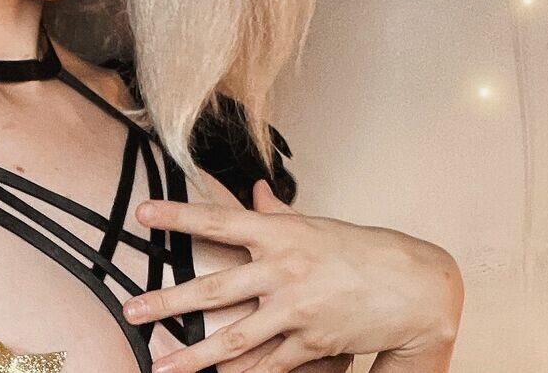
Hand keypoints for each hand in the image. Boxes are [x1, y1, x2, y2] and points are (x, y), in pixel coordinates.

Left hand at [121, 179, 463, 372]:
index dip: (177, 215)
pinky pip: (269, 364)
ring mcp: (295, 310)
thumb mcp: (316, 225)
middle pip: (213, 289)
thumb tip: (256, 191)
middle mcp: (283, 270)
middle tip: (130, 311)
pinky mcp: (311, 342)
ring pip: (233, 339)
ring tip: (160, 367)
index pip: (218, 218)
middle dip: (167, 302)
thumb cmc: (364, 251)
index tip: (142, 214)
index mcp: (281, 233)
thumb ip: (279, 213)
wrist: (416, 287)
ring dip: (192, 356)